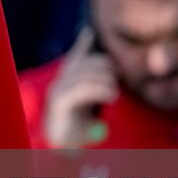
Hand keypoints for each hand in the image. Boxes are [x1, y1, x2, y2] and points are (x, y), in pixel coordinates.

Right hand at [43, 28, 119, 148]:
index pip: (78, 53)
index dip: (85, 42)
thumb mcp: (89, 101)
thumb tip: (109, 72)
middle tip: (118, 80)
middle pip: (87, 61)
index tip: (92, 32)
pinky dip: (100, 89)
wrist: (60, 145)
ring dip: (105, 80)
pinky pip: (81, 89)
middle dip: (106, 67)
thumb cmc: (77, 123)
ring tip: (115, 92)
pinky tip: (113, 94)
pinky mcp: (60, 101)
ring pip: (86, 73)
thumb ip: (98, 86)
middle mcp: (62, 79)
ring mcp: (59, 88)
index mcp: (69, 76)